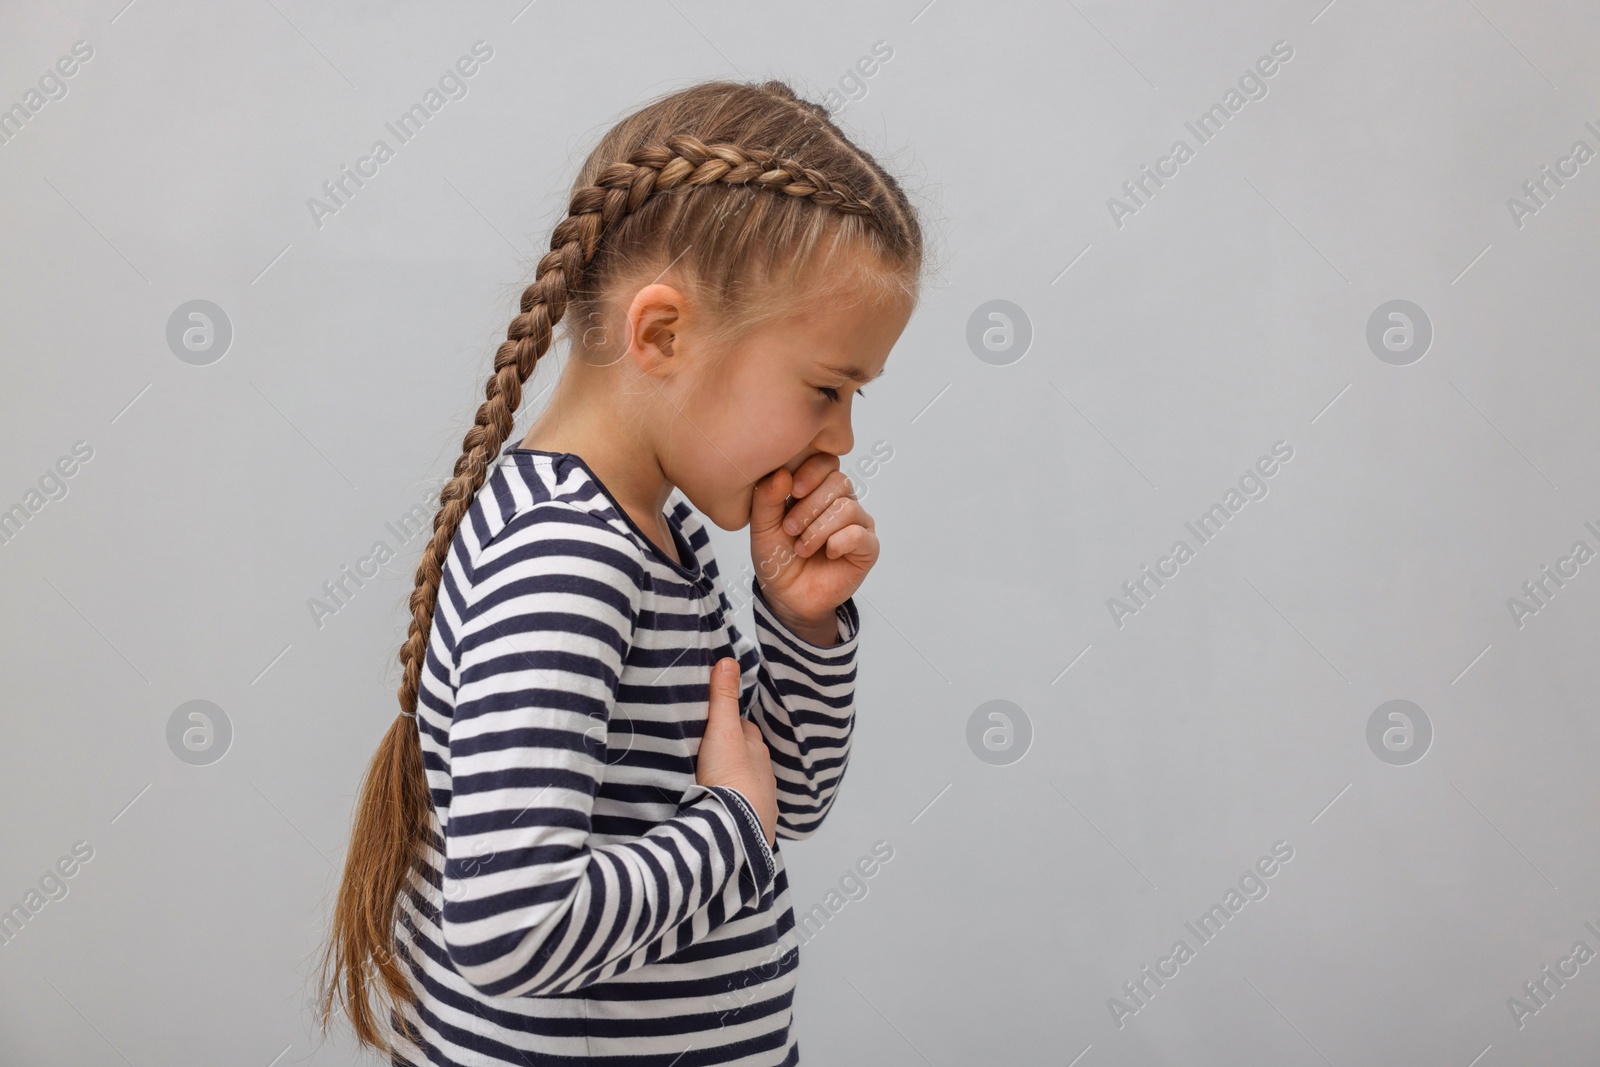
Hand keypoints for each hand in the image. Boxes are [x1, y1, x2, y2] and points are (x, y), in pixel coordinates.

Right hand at [695, 657, 776, 846]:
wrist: (738, 827)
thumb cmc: (731, 776)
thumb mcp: (722, 730)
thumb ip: (722, 698)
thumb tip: (729, 660)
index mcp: (756, 748)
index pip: (744, 728)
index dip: (730, 723)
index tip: (714, 721)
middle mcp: (763, 772)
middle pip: (747, 756)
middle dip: (733, 752)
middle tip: (709, 750)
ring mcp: (761, 799)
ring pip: (747, 782)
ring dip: (733, 780)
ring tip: (713, 780)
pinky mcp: (754, 822)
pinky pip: (744, 808)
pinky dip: (735, 804)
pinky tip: (723, 807)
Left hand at [749, 455, 877, 640]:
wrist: (786, 596)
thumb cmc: (776, 556)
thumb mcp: (762, 526)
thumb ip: (766, 498)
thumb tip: (782, 473)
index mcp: (817, 489)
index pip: (826, 462)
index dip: (811, 472)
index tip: (791, 491)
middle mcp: (841, 501)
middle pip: (839, 482)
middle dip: (810, 506)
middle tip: (790, 528)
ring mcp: (858, 524)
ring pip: (848, 508)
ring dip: (819, 529)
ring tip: (802, 547)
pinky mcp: (868, 548)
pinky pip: (860, 534)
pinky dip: (838, 543)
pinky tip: (827, 554)